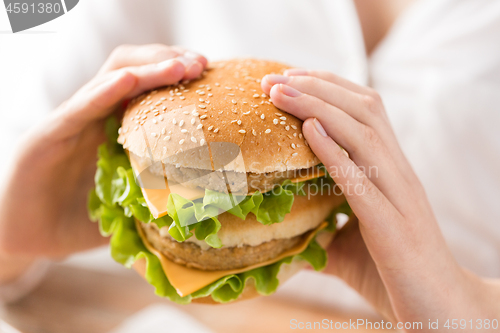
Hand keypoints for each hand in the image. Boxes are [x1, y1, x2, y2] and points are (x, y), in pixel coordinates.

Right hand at [0, 45, 206, 278]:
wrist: (27, 239)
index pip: (149, 88)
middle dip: (167, 60)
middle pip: (132, 70)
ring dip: (146, 68)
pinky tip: (128, 81)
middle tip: (200, 64)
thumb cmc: (79, 222)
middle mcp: (94, 117)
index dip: (179, 78)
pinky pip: (77, 108)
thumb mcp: (129, 208)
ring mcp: (70, 123)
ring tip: (179, 66)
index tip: (209, 76)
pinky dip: (103, 92)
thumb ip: (159, 200)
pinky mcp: (46, 136)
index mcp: (115, 129)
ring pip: (108, 78)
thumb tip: (205, 209)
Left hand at [261, 71, 499, 327]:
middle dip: (315, 86)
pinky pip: (362, 178)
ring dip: (317, 107)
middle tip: (272, 78)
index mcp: (391, 169)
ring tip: (279, 92)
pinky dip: (334, 150)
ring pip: (362, 132)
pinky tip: (309, 130)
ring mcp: (398, 195)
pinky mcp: (391, 225)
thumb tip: (286, 230)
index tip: (288, 78)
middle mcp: (398, 172)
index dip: (327, 86)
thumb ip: (324, 226)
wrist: (439, 308)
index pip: (364, 108)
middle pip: (362, 108)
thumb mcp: (350, 242)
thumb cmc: (392, 273)